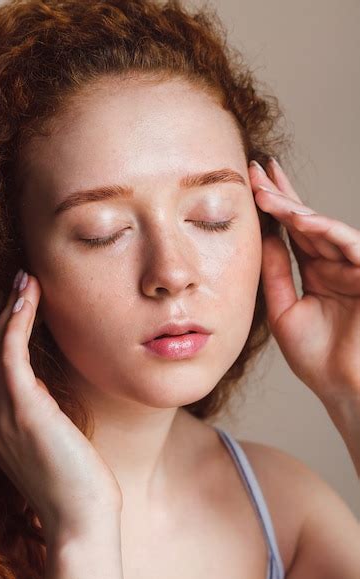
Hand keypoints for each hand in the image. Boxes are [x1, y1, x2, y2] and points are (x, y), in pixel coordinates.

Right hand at [0, 270, 122, 546]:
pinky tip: (27, 300)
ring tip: (25, 279)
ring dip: (10, 309)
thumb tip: (43, 390)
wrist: (81, 520)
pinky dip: (16, 323)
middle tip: (15, 281)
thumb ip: (39, 417)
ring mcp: (3, 416)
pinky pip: (11, 355)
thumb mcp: (51, 444)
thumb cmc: (76, 484)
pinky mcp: (24, 411)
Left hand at [249, 158, 359, 412]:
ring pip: (323, 227)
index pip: (292, 232)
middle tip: (256, 169)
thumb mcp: (284, 310)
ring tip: (265, 190)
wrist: (344, 387)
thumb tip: (262, 238)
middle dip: (282, 194)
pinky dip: (324, 229)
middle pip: (306, 220)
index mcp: (315, 272)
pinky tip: (300, 217)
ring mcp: (352, 266)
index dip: (273, 208)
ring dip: (295, 208)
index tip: (250, 184)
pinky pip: (348, 243)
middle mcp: (334, 264)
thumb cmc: (317, 357)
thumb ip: (275, 273)